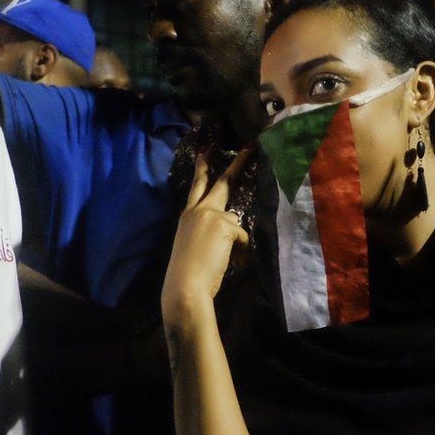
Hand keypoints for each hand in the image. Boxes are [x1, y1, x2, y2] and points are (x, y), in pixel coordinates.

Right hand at [161, 149, 251, 319]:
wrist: (185, 286)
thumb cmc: (190, 273)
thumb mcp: (197, 244)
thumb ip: (212, 229)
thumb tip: (233, 224)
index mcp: (188, 216)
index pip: (196, 187)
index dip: (201, 168)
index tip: (204, 150)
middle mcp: (198, 210)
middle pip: (222, 183)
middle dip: (238, 164)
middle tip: (249, 147)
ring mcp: (211, 215)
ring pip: (236, 222)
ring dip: (236, 244)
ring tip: (222, 260)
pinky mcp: (225, 224)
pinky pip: (243, 238)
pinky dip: (241, 253)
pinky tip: (230, 264)